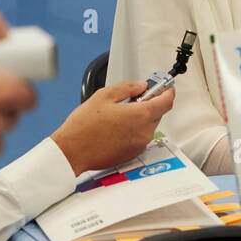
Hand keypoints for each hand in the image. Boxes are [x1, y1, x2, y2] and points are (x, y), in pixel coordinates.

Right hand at [51, 81, 175, 177]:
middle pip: (158, 113)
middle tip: (136, 96)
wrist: (72, 151)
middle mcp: (144, 132)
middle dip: (151, 102)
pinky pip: (140, 137)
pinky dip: (135, 129)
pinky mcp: (132, 154)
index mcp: (140, 115)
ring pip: (149, 125)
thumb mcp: (104, 96)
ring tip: (121, 112)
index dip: (168, 91)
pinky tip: (117, 126)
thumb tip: (140, 86)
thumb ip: (127, 88)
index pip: (166, 101)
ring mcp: (139, 145)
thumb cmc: (84, 127)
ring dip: (142, 116)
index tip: (166, 86)